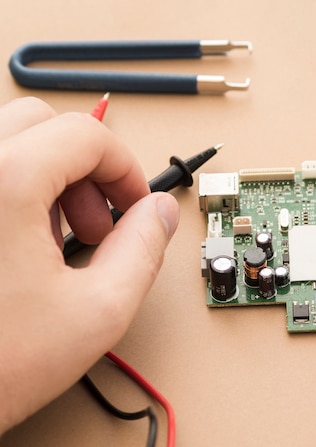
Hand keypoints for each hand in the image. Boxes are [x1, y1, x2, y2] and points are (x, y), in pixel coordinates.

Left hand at [0, 97, 178, 432]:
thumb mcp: (97, 311)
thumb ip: (144, 250)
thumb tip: (158, 213)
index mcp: (3, 184)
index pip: (84, 136)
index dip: (125, 169)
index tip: (134, 206)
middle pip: (42, 124)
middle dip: (85, 168)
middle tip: (96, 221)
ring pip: (8, 142)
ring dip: (47, 177)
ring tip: (56, 238)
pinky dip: (13, 191)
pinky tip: (19, 243)